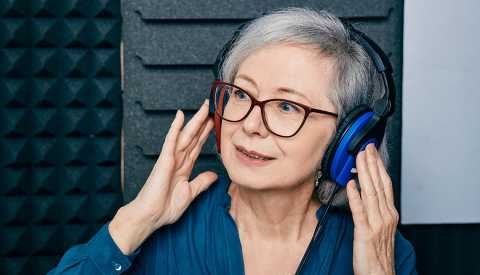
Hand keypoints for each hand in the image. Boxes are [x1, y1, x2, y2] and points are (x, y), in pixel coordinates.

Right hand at [109, 99, 217, 253]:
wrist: (151, 216)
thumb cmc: (165, 207)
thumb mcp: (190, 194)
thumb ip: (201, 182)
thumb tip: (215, 175)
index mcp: (184, 167)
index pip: (197, 146)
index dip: (205, 134)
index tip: (214, 123)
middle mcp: (178, 160)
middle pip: (193, 137)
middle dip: (203, 122)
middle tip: (211, 107)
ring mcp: (171, 158)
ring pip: (186, 135)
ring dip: (195, 120)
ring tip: (204, 107)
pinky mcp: (164, 160)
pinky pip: (171, 140)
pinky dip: (175, 127)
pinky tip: (180, 115)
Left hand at [346, 143, 398, 274]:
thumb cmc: (378, 254)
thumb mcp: (380, 228)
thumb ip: (374, 210)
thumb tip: (364, 194)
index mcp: (389, 214)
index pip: (384, 184)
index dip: (378, 167)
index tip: (372, 152)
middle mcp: (385, 216)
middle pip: (378, 184)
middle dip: (372, 164)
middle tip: (366, 147)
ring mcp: (376, 223)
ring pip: (370, 192)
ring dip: (364, 173)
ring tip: (359, 158)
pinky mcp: (365, 232)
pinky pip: (359, 211)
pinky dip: (355, 196)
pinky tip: (351, 184)